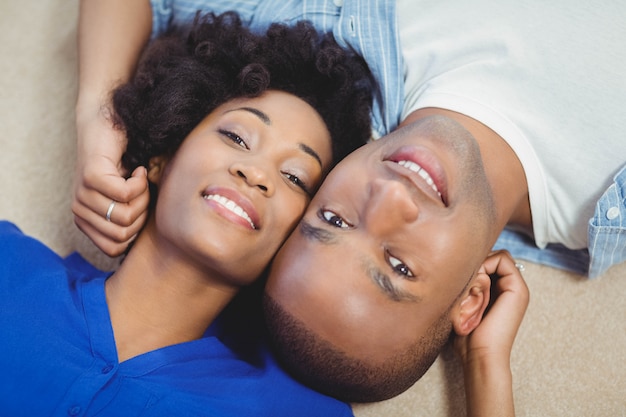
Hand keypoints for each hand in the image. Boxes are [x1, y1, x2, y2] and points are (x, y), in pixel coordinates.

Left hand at [72, 104, 149, 256]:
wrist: (110, 125)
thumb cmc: (126, 163)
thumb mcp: (130, 201)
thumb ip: (133, 222)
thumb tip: (150, 243)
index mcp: (87, 221)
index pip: (114, 248)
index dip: (137, 231)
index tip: (139, 206)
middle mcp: (79, 210)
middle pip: (123, 234)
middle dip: (143, 214)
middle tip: (141, 189)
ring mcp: (82, 194)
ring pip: (126, 216)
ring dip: (144, 196)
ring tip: (138, 178)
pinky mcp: (90, 177)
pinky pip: (125, 194)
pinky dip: (141, 182)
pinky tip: (137, 169)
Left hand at [454, 250, 528, 366]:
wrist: (479, 355)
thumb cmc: (466, 336)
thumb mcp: (462, 304)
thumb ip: (465, 285)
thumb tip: (454, 264)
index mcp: (500, 291)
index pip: (489, 260)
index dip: (473, 262)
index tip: (460, 278)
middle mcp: (511, 288)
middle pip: (493, 256)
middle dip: (476, 261)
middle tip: (464, 281)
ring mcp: (517, 288)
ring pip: (498, 255)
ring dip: (479, 264)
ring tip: (470, 286)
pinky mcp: (518, 289)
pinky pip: (503, 260)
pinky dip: (485, 266)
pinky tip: (476, 285)